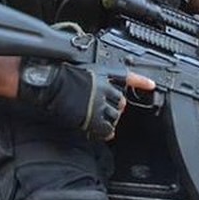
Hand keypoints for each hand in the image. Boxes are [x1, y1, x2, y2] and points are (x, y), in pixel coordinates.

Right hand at [16, 57, 153, 140]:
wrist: (46, 82)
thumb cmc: (56, 72)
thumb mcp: (77, 67)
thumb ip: (90, 77)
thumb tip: (96, 86)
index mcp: (101, 72)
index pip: (127, 76)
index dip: (141, 81)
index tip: (152, 85)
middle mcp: (104, 87)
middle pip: (121, 101)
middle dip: (114, 106)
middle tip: (102, 108)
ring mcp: (100, 102)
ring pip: (115, 116)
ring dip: (108, 118)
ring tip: (95, 118)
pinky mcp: (94, 118)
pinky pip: (107, 129)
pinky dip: (105, 132)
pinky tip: (98, 131)